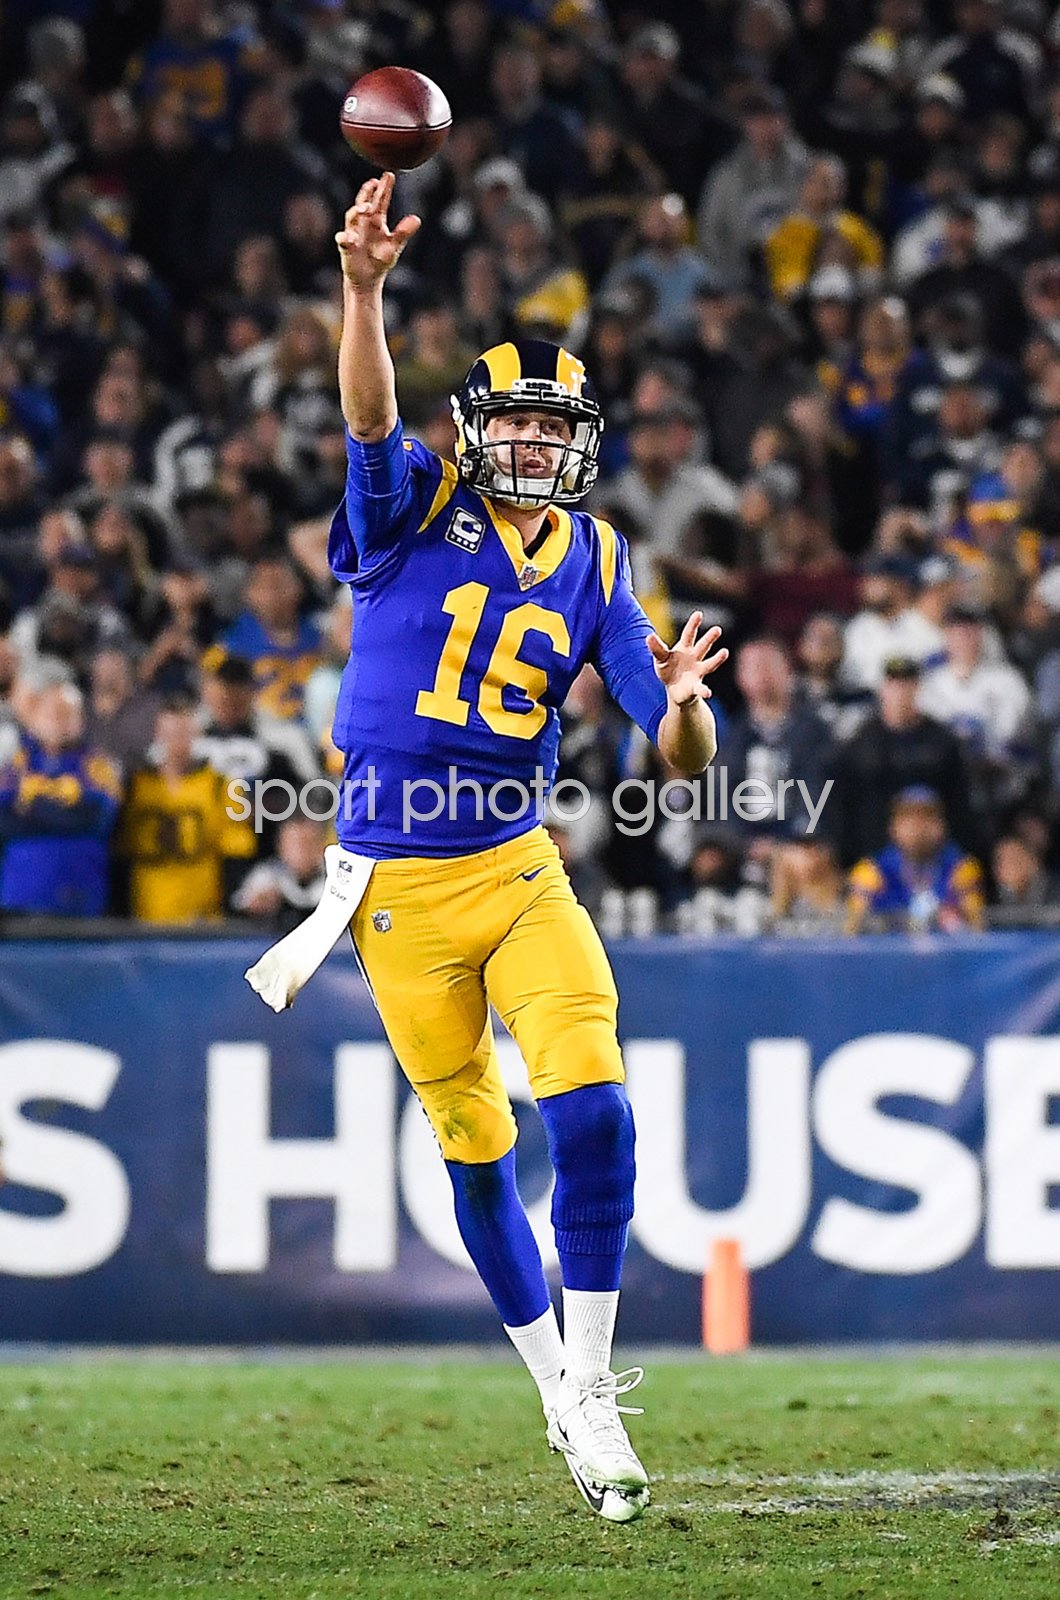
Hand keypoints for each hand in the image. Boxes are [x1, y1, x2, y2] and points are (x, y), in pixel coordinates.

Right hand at [335, 172, 420, 290]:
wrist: (368, 279)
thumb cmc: (380, 260)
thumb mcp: (394, 246)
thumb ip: (404, 232)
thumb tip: (417, 219)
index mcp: (376, 221)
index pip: (380, 201)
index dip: (384, 188)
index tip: (389, 175)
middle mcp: (363, 224)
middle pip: (364, 203)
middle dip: (368, 192)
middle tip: (374, 182)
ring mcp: (353, 233)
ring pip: (351, 217)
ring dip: (358, 210)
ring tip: (366, 207)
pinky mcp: (346, 247)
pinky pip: (343, 240)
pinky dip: (345, 238)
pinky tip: (349, 238)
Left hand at [647, 613, 727, 705]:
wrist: (675, 689)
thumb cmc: (668, 669)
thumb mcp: (660, 659)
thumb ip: (657, 649)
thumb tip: (649, 636)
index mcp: (685, 648)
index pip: (689, 634)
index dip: (693, 624)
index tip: (699, 614)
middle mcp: (695, 658)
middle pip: (703, 646)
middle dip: (710, 638)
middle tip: (717, 629)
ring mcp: (698, 672)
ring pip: (709, 664)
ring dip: (717, 659)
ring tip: (724, 652)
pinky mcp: (696, 687)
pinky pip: (701, 688)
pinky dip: (704, 690)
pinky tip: (708, 693)